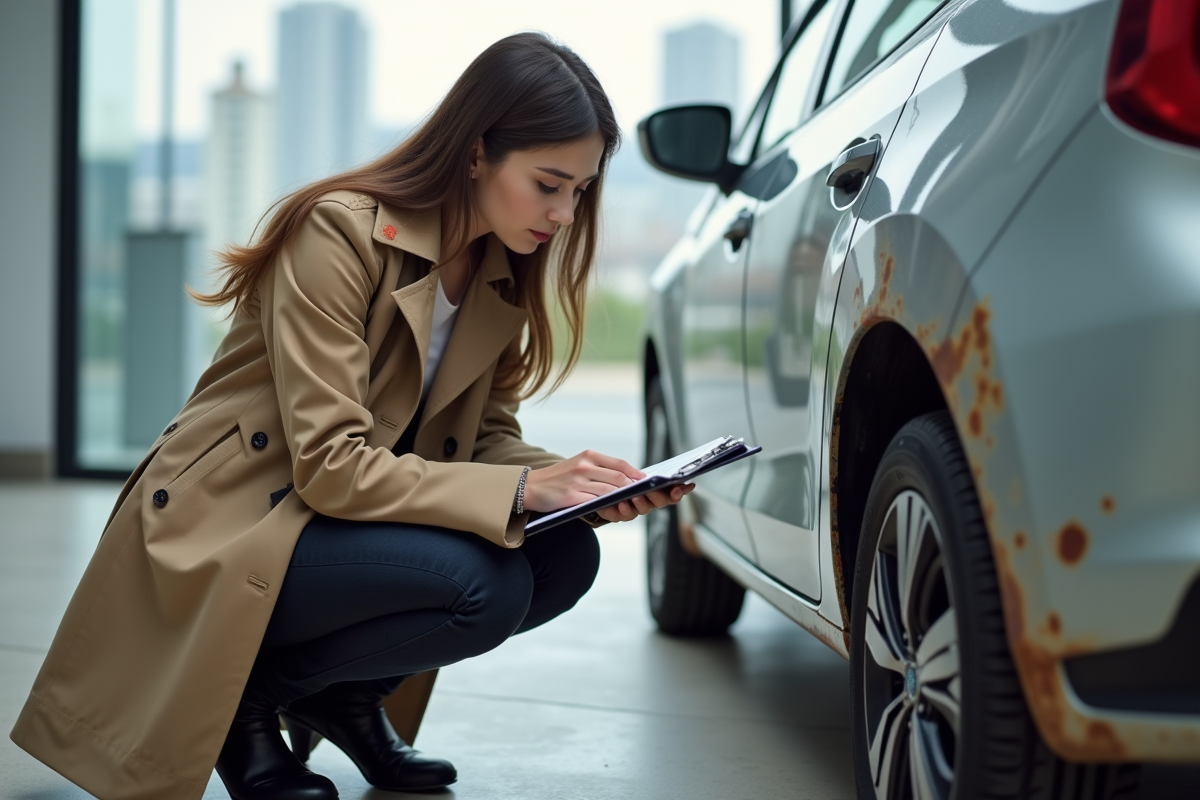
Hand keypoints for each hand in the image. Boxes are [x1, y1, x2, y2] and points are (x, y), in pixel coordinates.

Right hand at [523, 450, 644, 512]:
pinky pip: (596, 502)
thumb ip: (598, 469)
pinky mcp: (572, 496)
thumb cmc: (557, 478)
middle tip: (641, 496)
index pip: (619, 464)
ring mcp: (578, 481)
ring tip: (629, 504)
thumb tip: (624, 479)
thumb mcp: (578, 465)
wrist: (530, 486)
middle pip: (618, 477)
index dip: (635, 473)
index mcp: (588, 456)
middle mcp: (584, 466)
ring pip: (610, 491)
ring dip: (622, 499)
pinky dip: (607, 507)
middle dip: (632, 488)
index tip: (644, 481)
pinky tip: (612, 510)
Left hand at [595, 483, 694, 523]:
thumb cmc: (612, 478)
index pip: (670, 492)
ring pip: (642, 510)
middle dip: (659, 495)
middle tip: (657, 489)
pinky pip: (622, 516)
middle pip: (660, 502)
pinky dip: (623, 510)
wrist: (591, 488)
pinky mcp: (616, 514)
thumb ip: (634, 473)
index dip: (679, 491)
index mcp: (652, 490)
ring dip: (642, 503)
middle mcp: (645, 502)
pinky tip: (622, 503)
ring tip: (637, 496)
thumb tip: (646, 476)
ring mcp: (632, 510)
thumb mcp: (623, 471)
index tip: (682, 487)